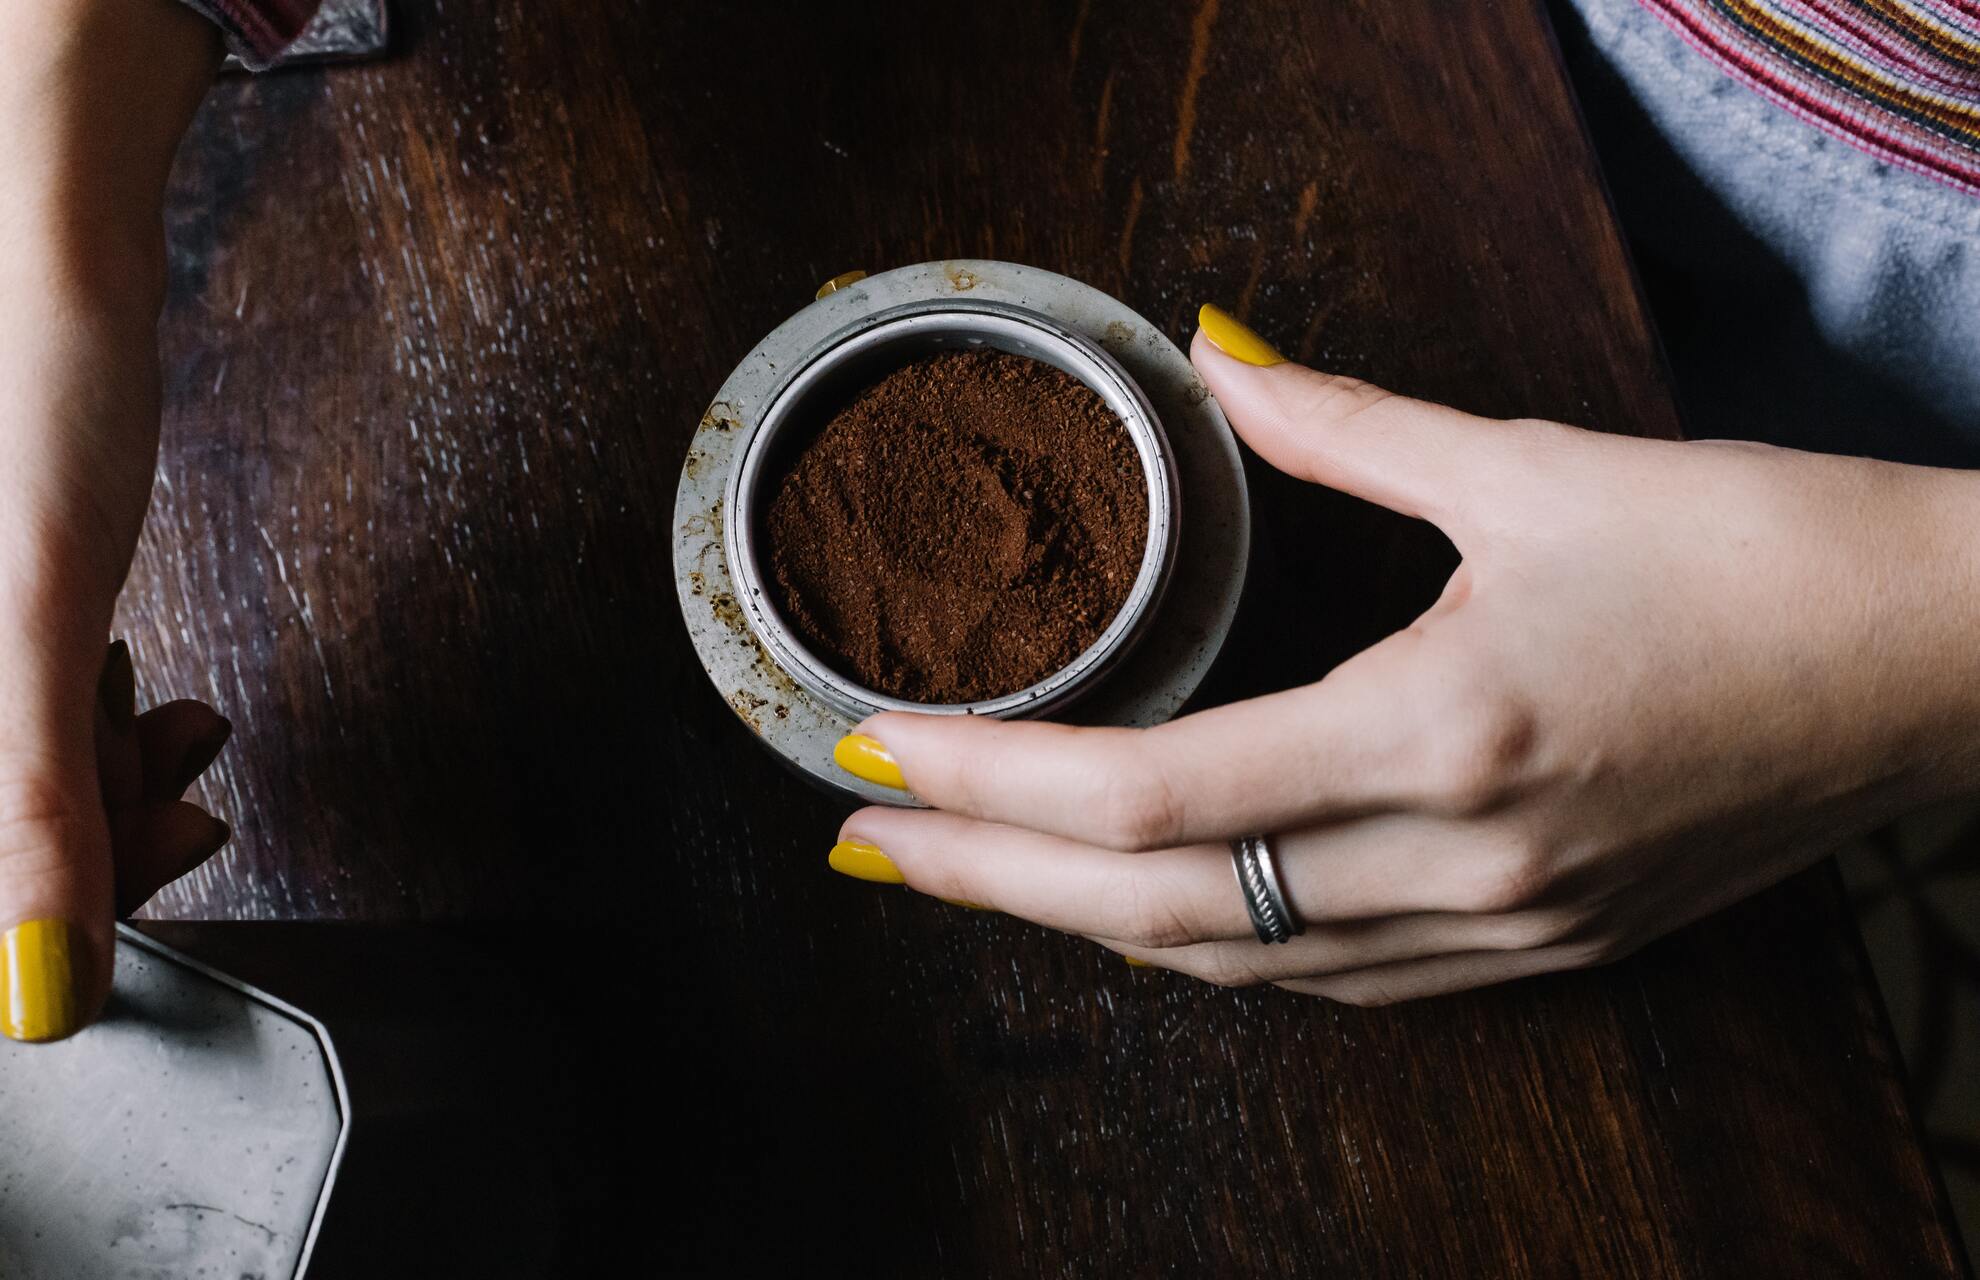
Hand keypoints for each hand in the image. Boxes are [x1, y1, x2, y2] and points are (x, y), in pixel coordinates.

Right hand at [0, 0, 222, 1040]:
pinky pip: (31, 713)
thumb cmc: (38, 415)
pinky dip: (104, 724)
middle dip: (97, 833)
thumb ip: (35, 805)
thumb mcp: (38, 624)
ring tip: (182, 732)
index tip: (143, 893)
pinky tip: (162, 702)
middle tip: (190, 810)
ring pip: (20, 775)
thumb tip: (40, 988)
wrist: (50, 273)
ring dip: (113, 779)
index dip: (50, 907)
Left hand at [824, 306, 1979, 1003]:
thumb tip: (1220, 357)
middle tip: (857, 848)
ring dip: (1080, 927)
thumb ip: (1342, 422)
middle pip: (1154, 911)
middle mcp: (1456, 859)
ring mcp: (1499, 928)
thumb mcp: (1531, 468)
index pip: (1149, 796)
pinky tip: (1142, 915)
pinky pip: (1326, 979)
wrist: (1939, 661)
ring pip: (1232, 964)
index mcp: (1441, 732)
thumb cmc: (1755, 553)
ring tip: (967, 880)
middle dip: (986, 884)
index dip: (989, 785)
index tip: (875, 751)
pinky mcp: (1537, 947)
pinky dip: (1207, 949)